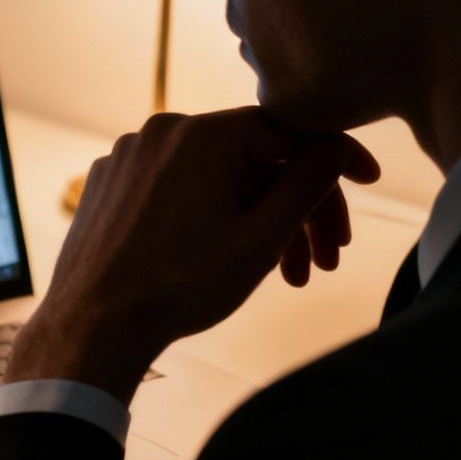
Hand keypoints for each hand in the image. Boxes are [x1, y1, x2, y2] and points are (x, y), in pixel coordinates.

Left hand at [9, 108, 380, 403]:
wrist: (92, 327)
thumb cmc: (176, 288)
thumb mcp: (260, 238)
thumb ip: (306, 186)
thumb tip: (335, 151)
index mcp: (197, 135)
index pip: (287, 132)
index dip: (334, 158)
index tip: (368, 180)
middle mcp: (158, 135)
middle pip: (253, 161)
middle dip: (298, 210)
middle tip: (330, 257)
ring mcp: (129, 160)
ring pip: (217, 180)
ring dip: (260, 222)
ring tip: (291, 275)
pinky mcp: (111, 186)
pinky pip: (178, 191)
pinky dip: (214, 219)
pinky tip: (237, 260)